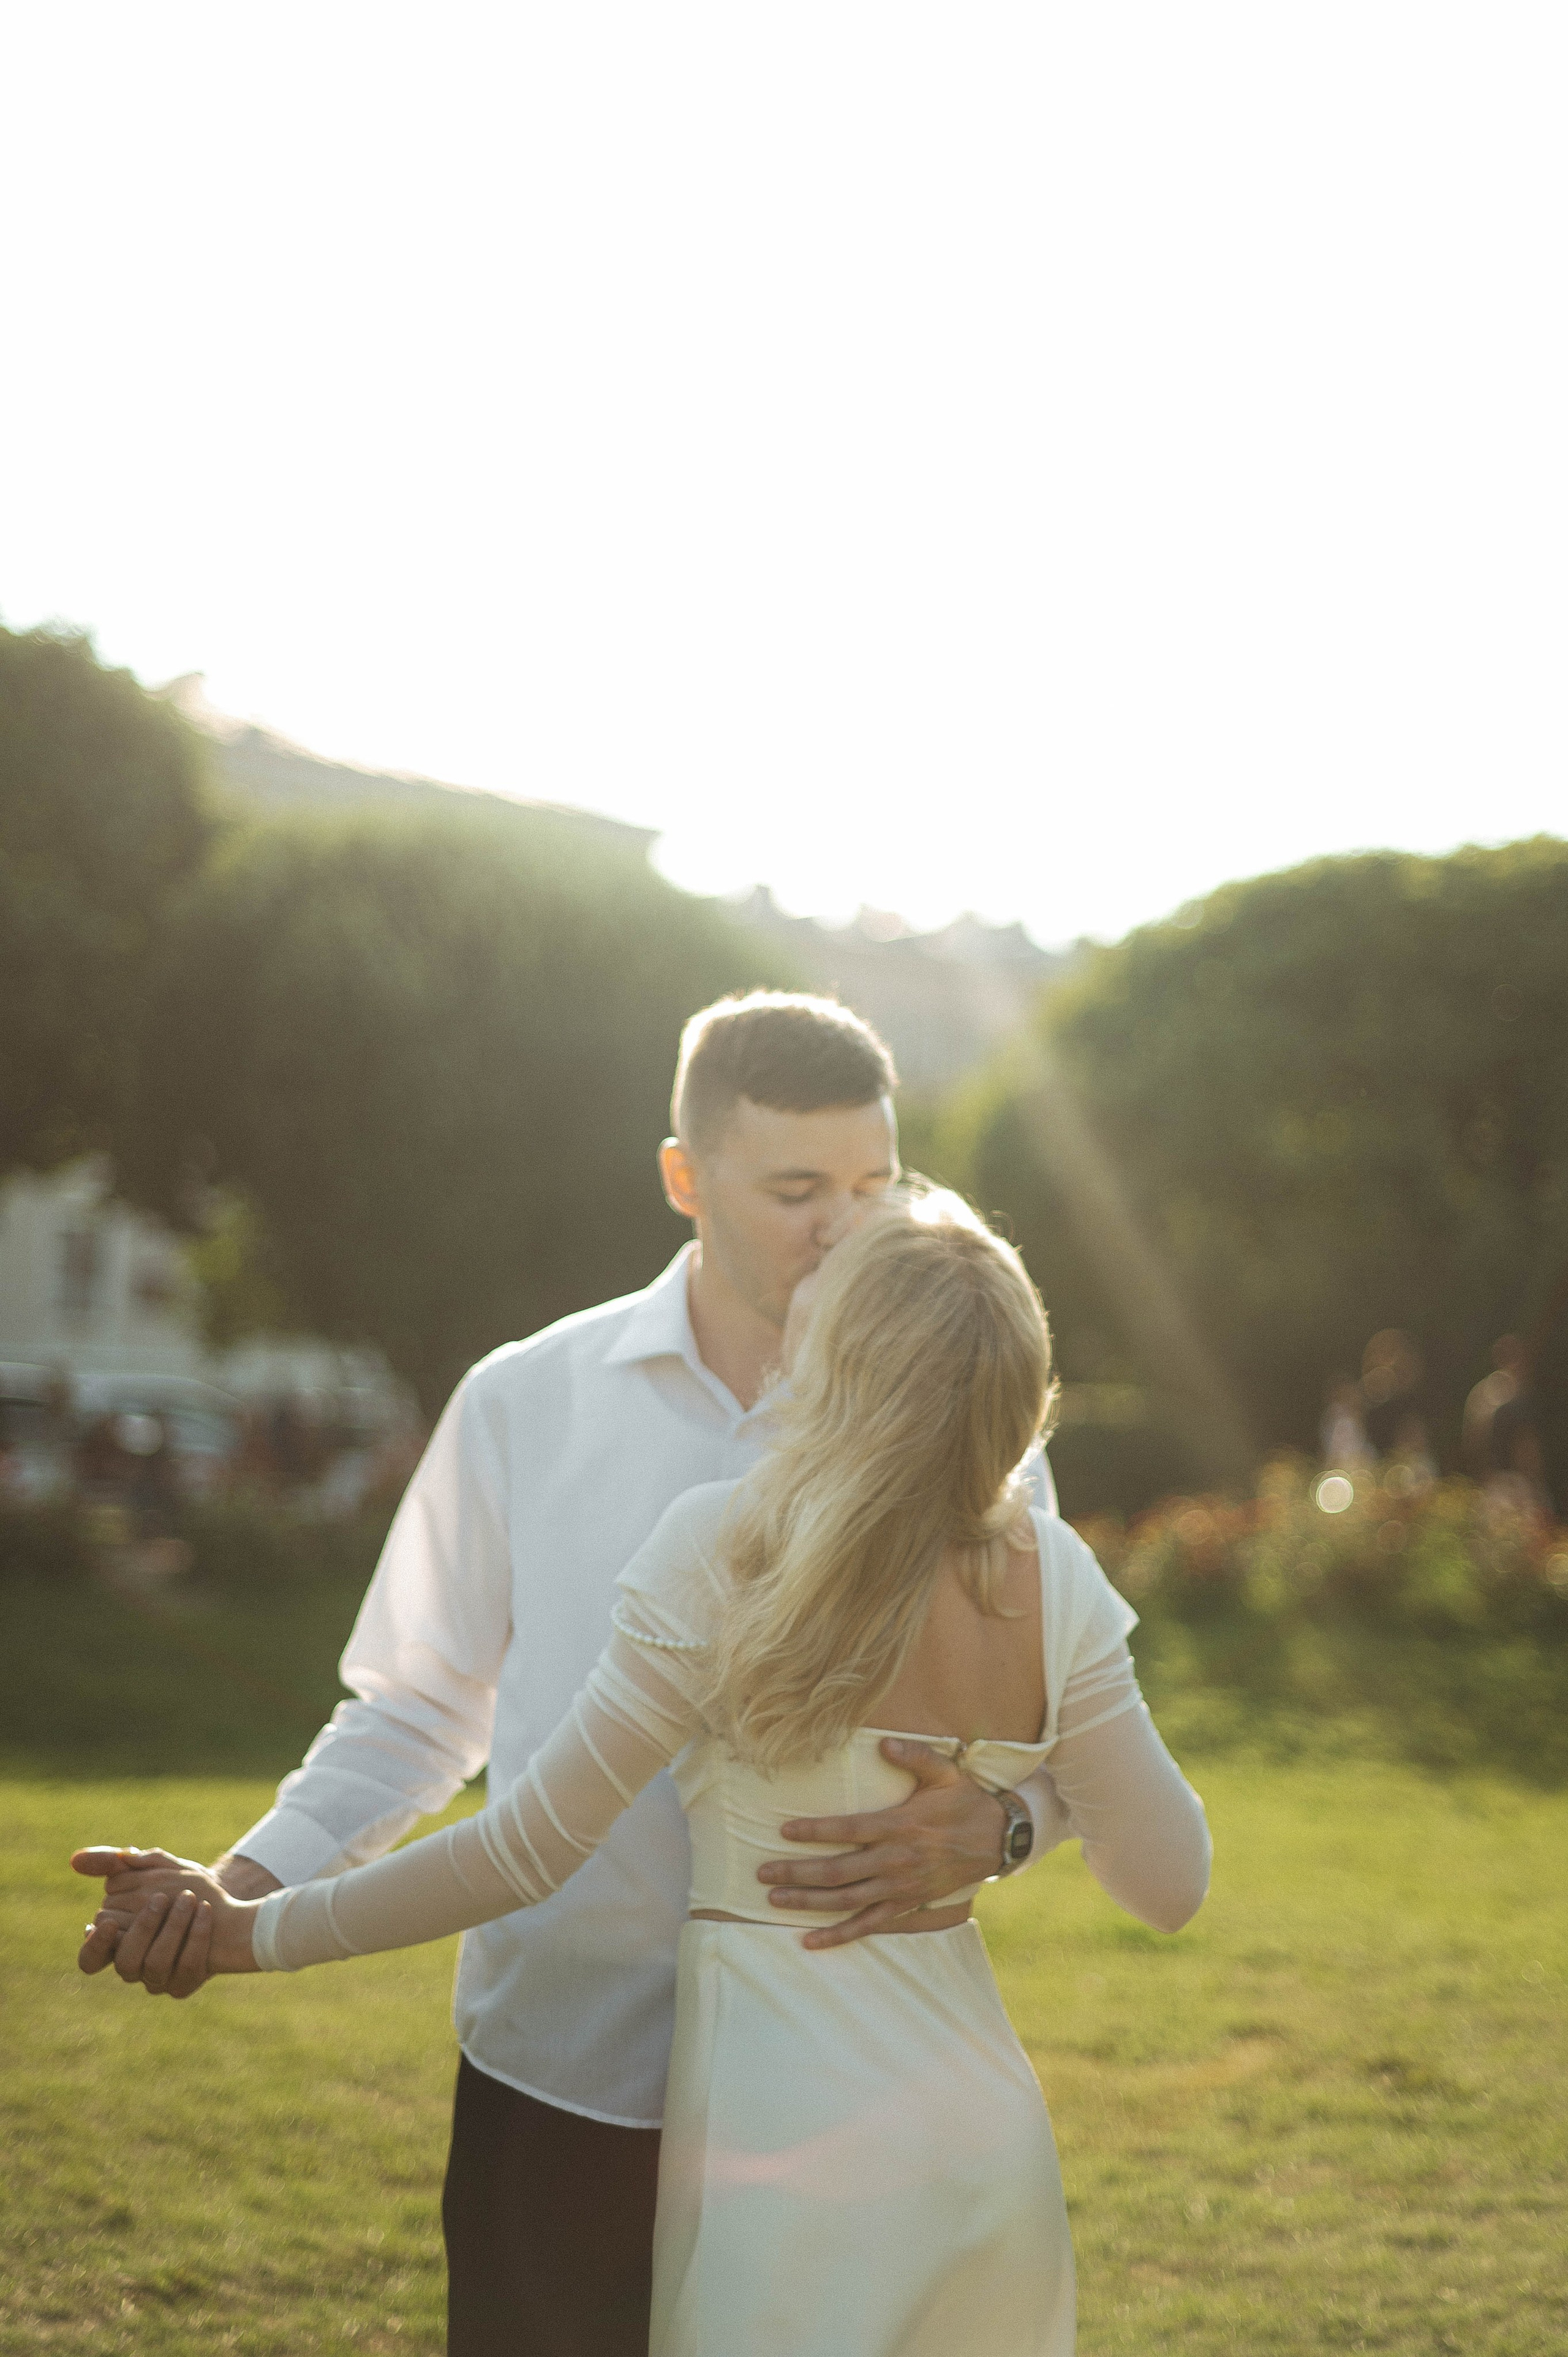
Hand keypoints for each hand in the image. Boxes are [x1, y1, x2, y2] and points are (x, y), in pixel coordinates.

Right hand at [72, 1848, 261, 1992]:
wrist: (225, 1902)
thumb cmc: (180, 1886)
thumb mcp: (152, 1867)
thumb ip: (116, 1864)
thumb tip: (75, 1861)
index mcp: (116, 1943)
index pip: (89, 1961)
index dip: (96, 1946)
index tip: (109, 1923)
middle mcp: (133, 1966)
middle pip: (124, 1962)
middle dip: (143, 1927)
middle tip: (160, 1897)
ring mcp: (158, 1978)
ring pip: (154, 1967)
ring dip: (172, 1929)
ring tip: (189, 1899)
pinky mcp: (185, 1982)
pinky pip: (186, 1969)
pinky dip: (196, 1937)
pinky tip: (205, 1912)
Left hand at [757, 1740, 1008, 1949]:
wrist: (997, 1840)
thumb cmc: (964, 1801)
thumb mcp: (945, 1771)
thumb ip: (914, 1755)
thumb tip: (883, 1742)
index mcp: (899, 1826)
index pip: (848, 1830)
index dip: (814, 1831)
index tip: (784, 1830)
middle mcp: (895, 1860)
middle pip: (837, 1870)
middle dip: (796, 1872)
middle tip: (762, 1872)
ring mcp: (899, 1887)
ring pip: (845, 1899)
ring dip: (808, 1902)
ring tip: (774, 1899)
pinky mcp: (905, 1905)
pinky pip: (867, 1925)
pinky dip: (838, 1935)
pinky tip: (810, 1940)